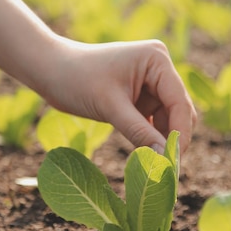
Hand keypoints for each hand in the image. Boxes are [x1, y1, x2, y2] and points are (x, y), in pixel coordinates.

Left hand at [44, 37, 196, 154]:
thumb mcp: (110, 107)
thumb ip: (139, 132)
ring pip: (168, 119)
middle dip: (174, 138)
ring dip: (162, 141)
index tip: (175, 162)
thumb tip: (164, 160)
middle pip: (178, 111)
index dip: (180, 133)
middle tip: (168, 170)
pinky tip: (145, 156)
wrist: (50, 71)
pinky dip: (150, 138)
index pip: (179, 101)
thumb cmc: (77, 79)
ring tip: (155, 167)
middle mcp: (159, 68)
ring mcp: (151, 83)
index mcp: (156, 60)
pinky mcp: (141, 97)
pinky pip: (153, 122)